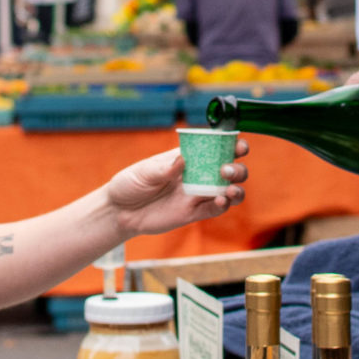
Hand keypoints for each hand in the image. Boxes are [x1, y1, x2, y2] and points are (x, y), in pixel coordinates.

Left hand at [107, 144, 247, 237]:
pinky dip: (223, 205)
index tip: (238, 145)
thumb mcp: (143, 172)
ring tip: (230, 189)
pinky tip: (220, 201)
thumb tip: (182, 160)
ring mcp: (197, 194)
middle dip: (237, 168)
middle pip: (229, 169)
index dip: (231, 144)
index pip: (215, 147)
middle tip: (226, 170)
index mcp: (187, 157)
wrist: (120, 211)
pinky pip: (215, 209)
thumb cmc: (131, 184)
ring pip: (228, 190)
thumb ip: (164, 169)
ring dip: (236, 189)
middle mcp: (197, 174)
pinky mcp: (193, 213)